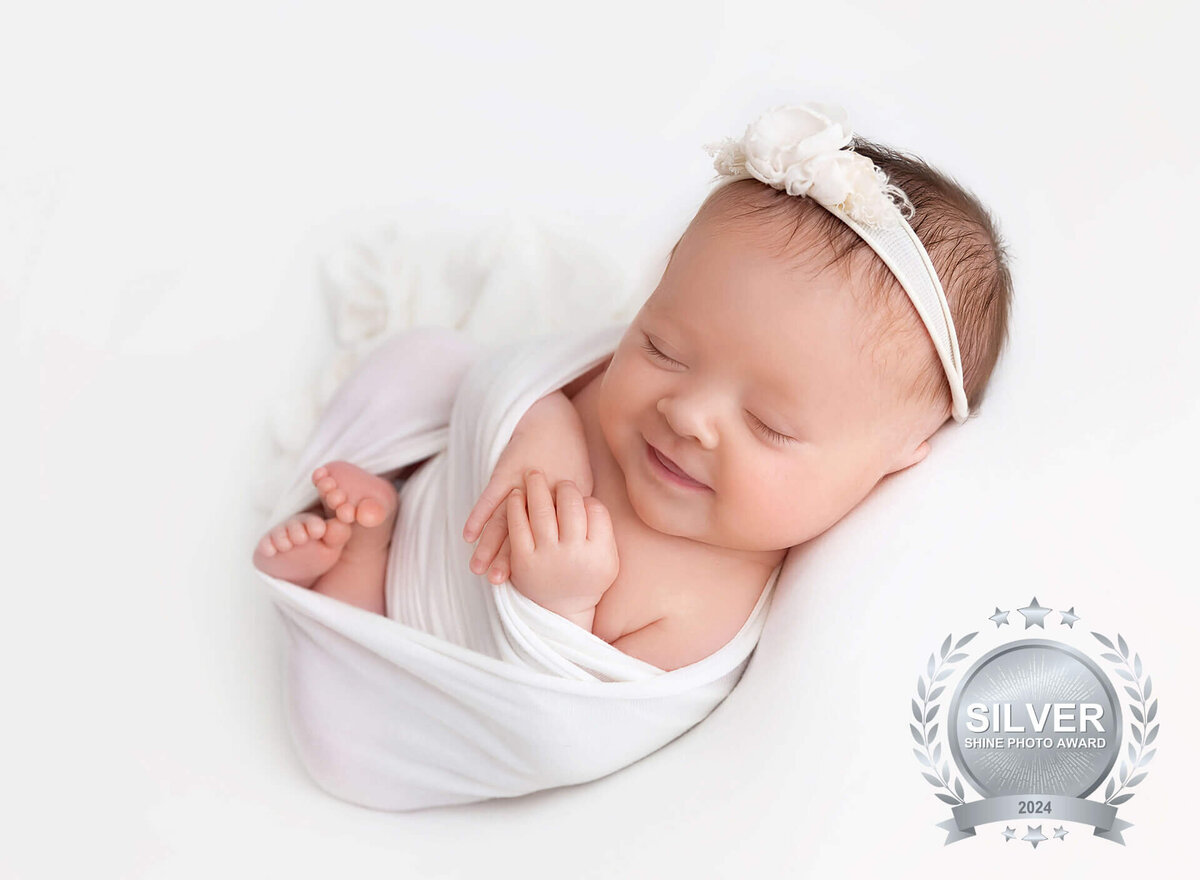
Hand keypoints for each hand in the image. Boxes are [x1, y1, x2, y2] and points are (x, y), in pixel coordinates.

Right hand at [463, 391, 592, 582]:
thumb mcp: (579, 485)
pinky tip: (467, 535)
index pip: (548, 539)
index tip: (529, 583)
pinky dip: (478, 516)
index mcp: (560, 505)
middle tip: (498, 583)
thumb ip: (574, 512)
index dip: (536, 560)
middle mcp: (539, 499)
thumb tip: (576, 539)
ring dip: (489, 547)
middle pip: (522, 535)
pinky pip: (489, 498)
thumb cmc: (570, 454)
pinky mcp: (504, 472)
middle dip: (508, 560)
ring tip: (478, 570)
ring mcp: (520, 486)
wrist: (553, 420)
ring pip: (502, 522)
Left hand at [504, 470, 617, 615]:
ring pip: (541, 510)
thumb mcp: (607, 559)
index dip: (585, 497)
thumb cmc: (585, 579)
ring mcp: (547, 557)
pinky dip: (515, 506)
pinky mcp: (523, 561)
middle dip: (564, 487)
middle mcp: (574, 555)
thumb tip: (588, 498)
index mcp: (599, 553)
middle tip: (560, 479)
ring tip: (534, 474)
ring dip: (537, 487)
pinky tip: (516, 494)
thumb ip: (603, 530)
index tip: (578, 495)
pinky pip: (517, 525)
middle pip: (570, 505)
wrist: (560, 611)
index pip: (596, 509)